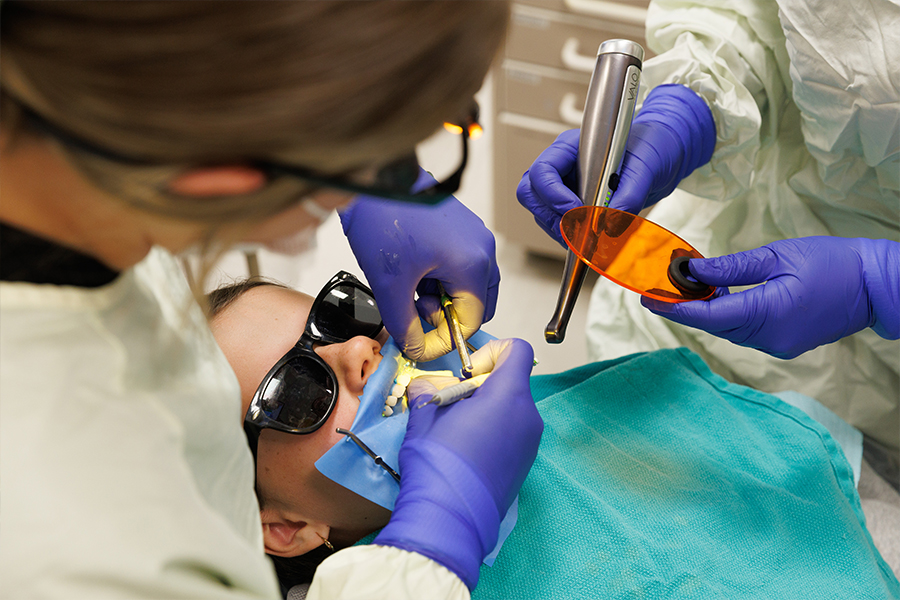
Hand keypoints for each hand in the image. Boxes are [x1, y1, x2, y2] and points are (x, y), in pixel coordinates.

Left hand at [340, 186, 499, 360]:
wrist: (373, 179)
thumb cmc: (384, 217)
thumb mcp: (391, 285)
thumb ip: (405, 326)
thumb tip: (416, 348)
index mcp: (473, 263)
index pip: (471, 321)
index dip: (443, 339)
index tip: (419, 343)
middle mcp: (482, 248)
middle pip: (474, 304)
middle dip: (444, 315)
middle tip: (413, 309)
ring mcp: (474, 235)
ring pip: (466, 286)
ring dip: (440, 296)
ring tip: (409, 285)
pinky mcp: (463, 228)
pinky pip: (460, 265)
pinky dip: (439, 277)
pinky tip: (413, 269)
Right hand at [375, 339, 542, 589]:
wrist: (450, 519)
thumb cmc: (439, 464)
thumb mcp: (424, 417)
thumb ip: (427, 391)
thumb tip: (424, 386)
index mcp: (508, 396)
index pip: (517, 350)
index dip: (491, 351)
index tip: (467, 372)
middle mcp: (528, 416)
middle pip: (512, 381)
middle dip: (481, 384)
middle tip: (451, 403)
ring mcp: (530, 442)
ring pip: (512, 407)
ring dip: (486, 408)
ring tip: (455, 429)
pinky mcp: (525, 463)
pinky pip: (513, 432)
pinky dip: (493, 430)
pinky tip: (466, 450)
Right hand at [516, 84, 714, 245]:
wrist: (663, 155)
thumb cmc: (651, 147)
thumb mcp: (646, 167)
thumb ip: (629, 194)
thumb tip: (610, 224)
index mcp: (571, 147)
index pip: (543, 171)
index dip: (552, 194)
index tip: (574, 210)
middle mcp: (562, 166)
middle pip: (531, 193)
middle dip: (549, 216)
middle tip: (574, 231)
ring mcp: (565, 186)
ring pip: (542, 212)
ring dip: (559, 229)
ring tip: (585, 239)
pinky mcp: (574, 204)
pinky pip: (558, 223)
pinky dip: (569, 235)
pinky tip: (588, 240)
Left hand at [643, 237, 899, 358]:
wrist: (878, 286)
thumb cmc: (834, 264)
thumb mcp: (778, 257)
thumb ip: (732, 269)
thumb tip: (693, 271)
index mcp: (768, 315)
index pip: (707, 315)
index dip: (674, 307)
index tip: (647, 297)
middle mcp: (769, 339)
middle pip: (714, 325)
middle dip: (686, 306)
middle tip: (662, 285)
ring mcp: (778, 346)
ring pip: (728, 329)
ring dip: (708, 309)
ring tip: (691, 285)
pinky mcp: (785, 344)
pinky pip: (746, 331)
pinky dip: (729, 315)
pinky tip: (721, 295)